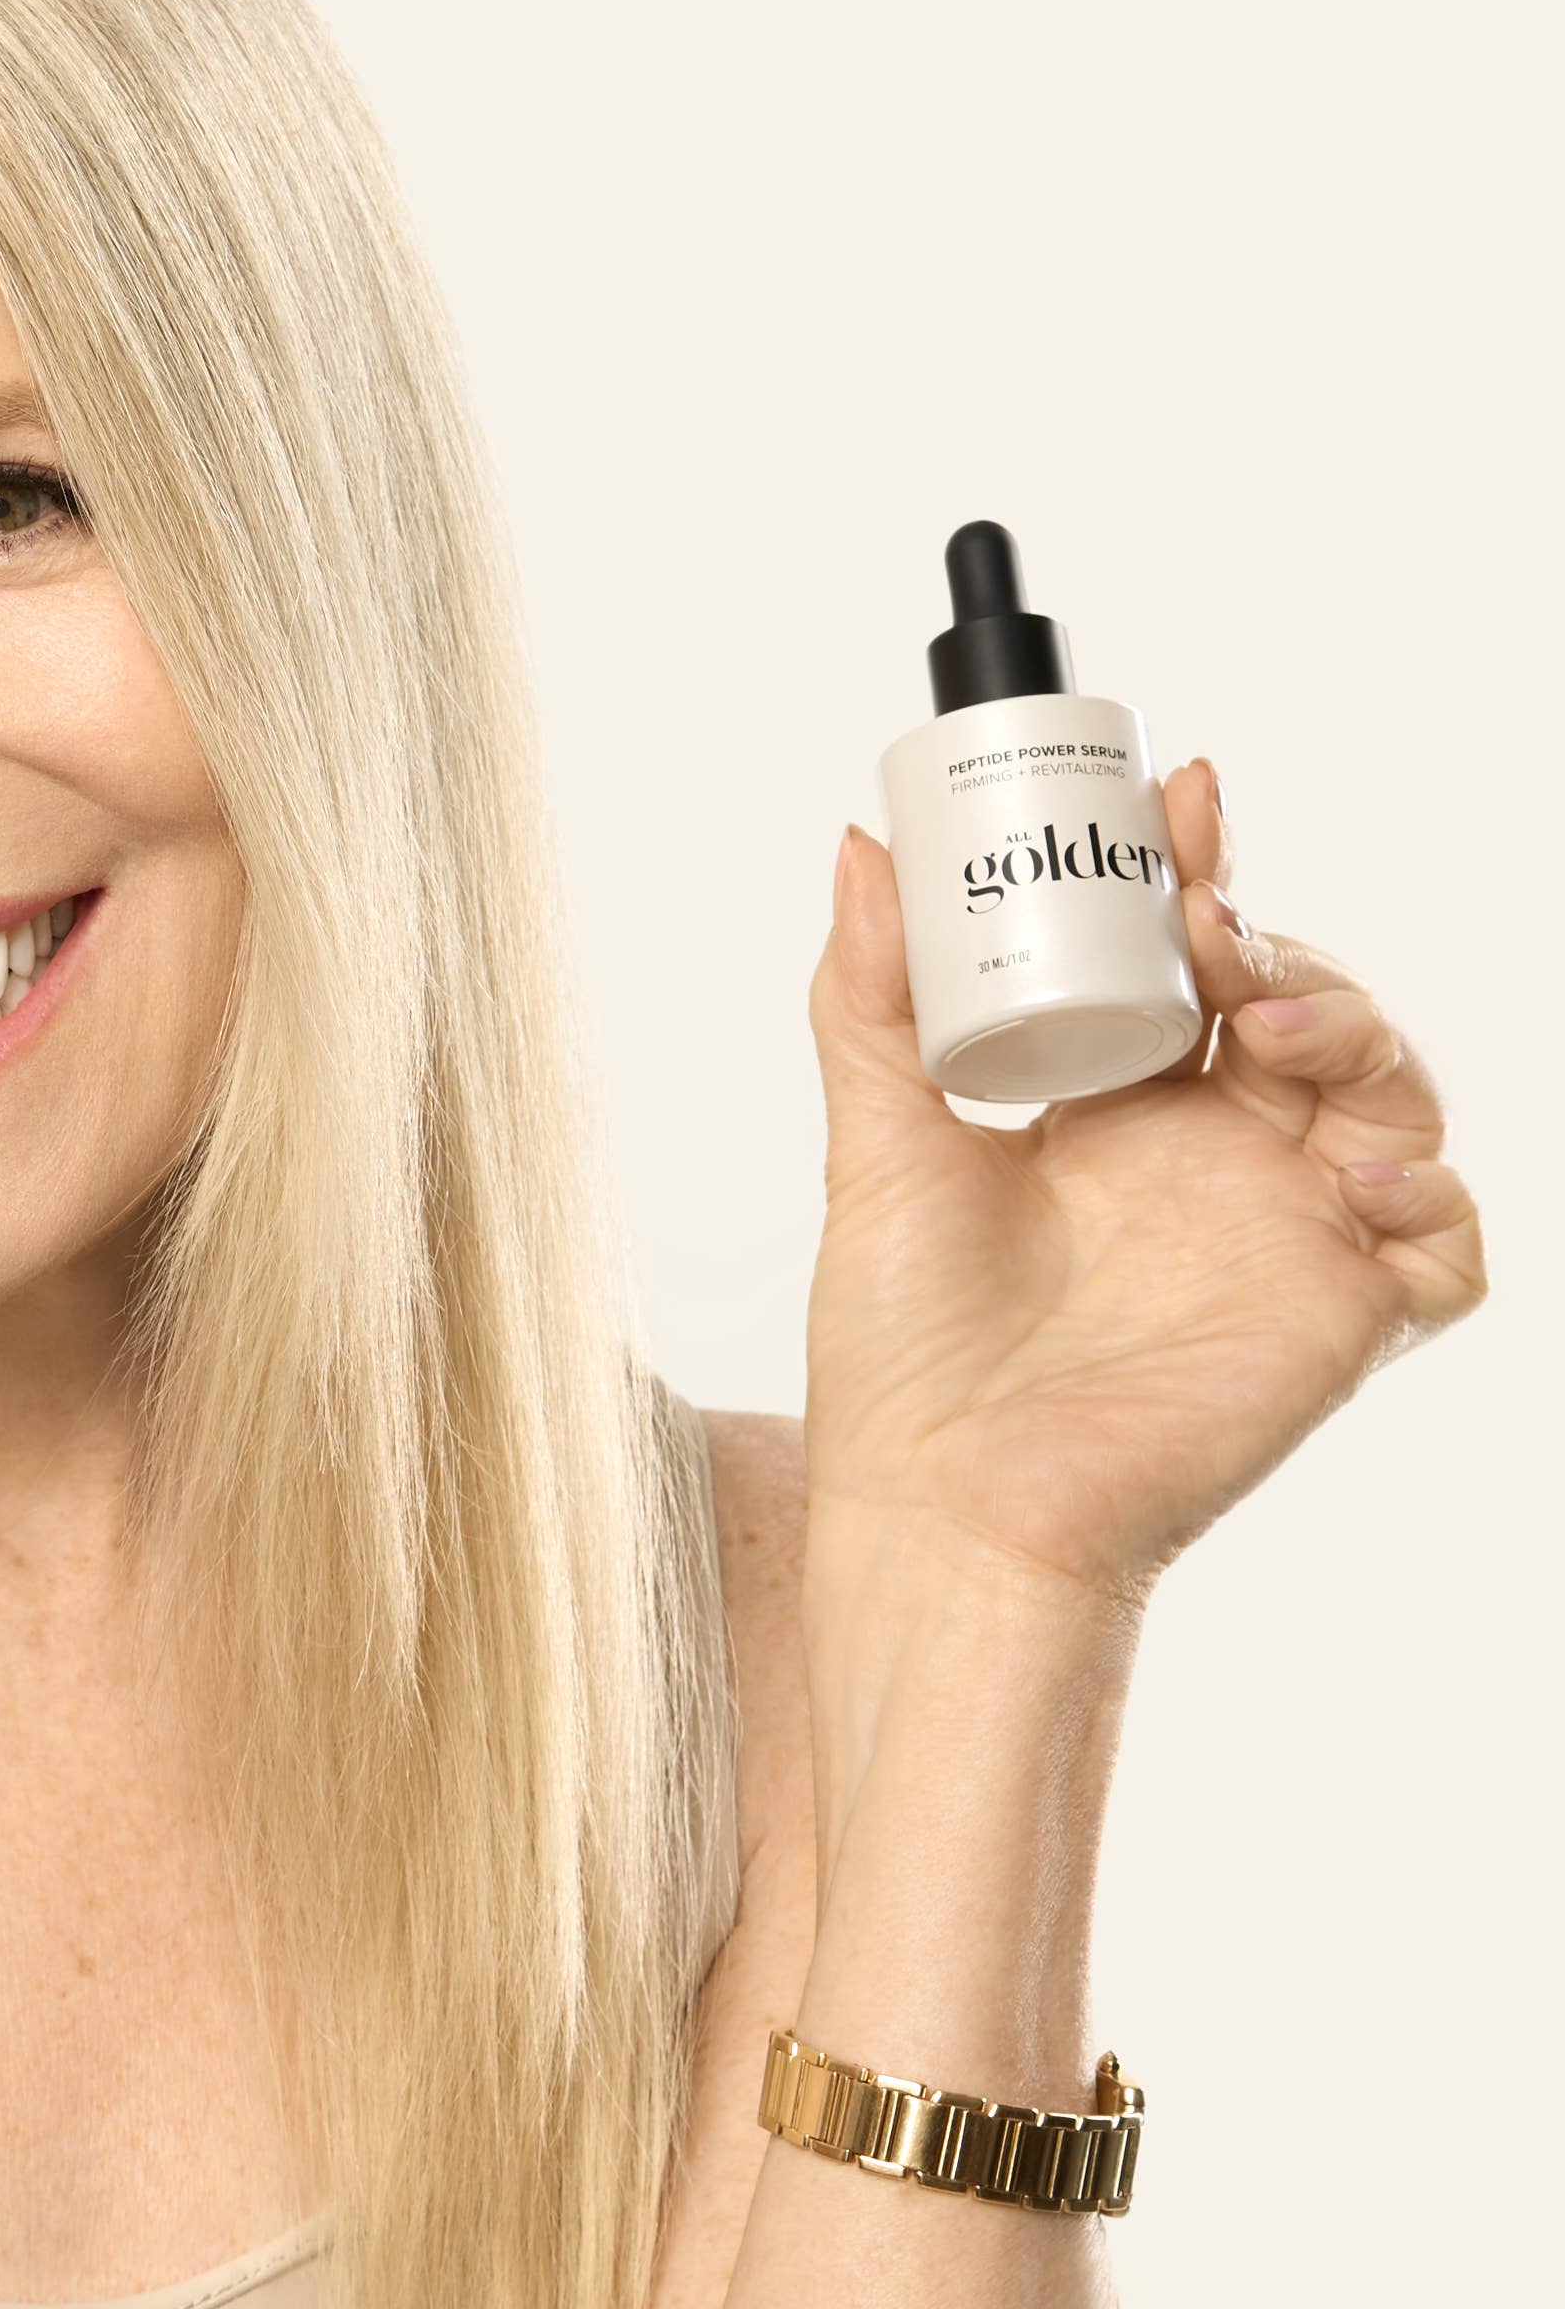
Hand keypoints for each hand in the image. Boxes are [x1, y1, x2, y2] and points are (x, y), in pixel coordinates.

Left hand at [799, 762, 1486, 1624]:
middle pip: (1302, 1005)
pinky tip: (1355, 1174)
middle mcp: (1215, 1163)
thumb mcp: (878, 1150)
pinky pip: (1446, 1248)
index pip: (1194, 962)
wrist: (942, 1512)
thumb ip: (871, 1002)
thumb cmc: (900, 1361)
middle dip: (1275, 937)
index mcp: (1120, 1113)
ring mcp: (1286, 1238)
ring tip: (1264, 1017)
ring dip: (1352, 1026)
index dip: (1202, 872)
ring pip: (1390, 1094)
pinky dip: (1431, 1195)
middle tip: (1207, 918)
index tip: (1181, 796)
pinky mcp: (1339, 1323)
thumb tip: (862, 846)